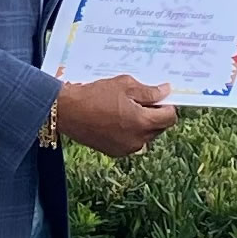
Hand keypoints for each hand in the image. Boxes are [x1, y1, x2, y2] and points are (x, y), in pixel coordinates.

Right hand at [56, 76, 176, 156]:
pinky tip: (117, 119)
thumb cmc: (95, 95)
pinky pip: (132, 142)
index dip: (168, 105)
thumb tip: (166, 91)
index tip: (161, 97)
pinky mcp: (115, 152)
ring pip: (146, 136)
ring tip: (127, 109)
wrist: (67, 111)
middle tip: (142, 100)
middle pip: (159, 128)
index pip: (169, 118)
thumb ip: (149, 91)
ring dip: (144, 124)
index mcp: (143, 123)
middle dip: (155, 114)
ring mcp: (126, 148)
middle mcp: (138, 140)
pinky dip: (131, 132)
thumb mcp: (125, 85)